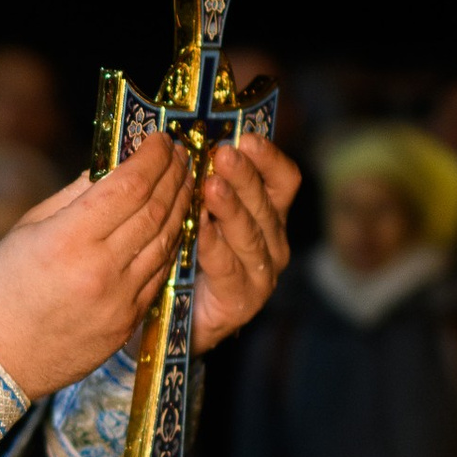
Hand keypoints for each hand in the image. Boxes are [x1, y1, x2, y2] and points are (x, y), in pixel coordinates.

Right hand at [0, 133, 189, 400]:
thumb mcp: (27, 229)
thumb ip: (74, 196)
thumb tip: (111, 168)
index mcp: (68, 239)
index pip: (128, 186)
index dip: (152, 157)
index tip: (161, 138)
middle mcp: (100, 269)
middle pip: (154, 210)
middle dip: (174, 175)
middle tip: (182, 153)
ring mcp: (118, 300)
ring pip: (165, 242)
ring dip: (181, 207)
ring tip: (185, 182)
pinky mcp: (126, 324)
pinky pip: (159, 276)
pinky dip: (171, 245)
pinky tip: (175, 224)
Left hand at [191, 128, 299, 351]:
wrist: (175, 317)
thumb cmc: (185, 253)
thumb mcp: (195, 211)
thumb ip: (197, 181)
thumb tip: (176, 142)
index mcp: (266, 212)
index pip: (282, 179)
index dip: (269, 158)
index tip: (248, 138)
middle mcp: (272, 240)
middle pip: (266, 203)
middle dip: (244, 177)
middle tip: (224, 154)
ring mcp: (261, 273)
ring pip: (251, 234)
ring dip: (231, 209)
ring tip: (212, 187)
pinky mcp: (243, 301)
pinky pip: (230, 269)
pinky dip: (215, 248)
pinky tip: (202, 231)